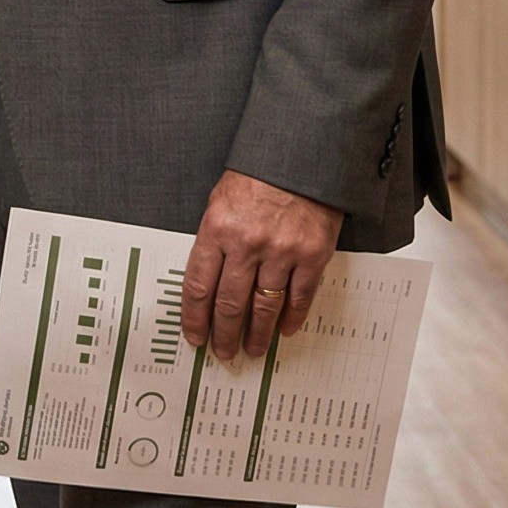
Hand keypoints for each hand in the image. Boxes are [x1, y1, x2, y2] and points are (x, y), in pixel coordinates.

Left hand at [180, 170, 343, 359]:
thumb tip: (208, 282)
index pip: (199, 286)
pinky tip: (283, 330)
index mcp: (217, 229)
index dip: (195, 317)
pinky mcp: (312, 255)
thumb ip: (214, 240)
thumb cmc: (258, 175)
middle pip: (230, 303)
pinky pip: (299, 297)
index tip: (195, 335)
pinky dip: (291, 318)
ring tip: (252, 350)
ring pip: (264, 307)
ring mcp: (282, 252)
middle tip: (223, 352)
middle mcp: (247, 244)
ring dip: (257, 334)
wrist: (301, 156)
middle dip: (224, 333)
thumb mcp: (220, 201)